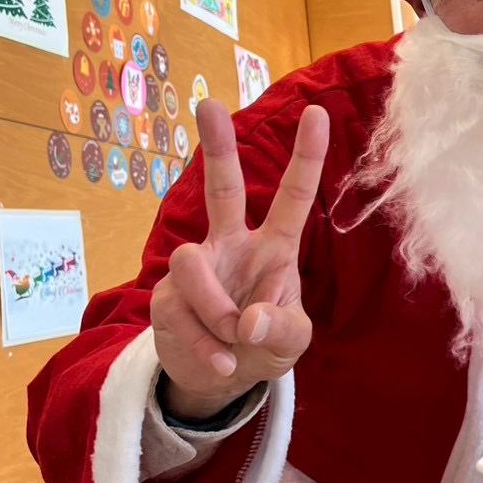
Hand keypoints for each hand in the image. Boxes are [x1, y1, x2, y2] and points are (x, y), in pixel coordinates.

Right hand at [150, 99, 328, 420]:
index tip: (317, 113)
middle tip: (209, 103)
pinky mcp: (165, 297)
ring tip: (234, 338)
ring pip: (190, 264)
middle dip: (216, 146)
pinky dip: (207, 345)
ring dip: (217, 310)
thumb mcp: (291, 341)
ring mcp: (196, 269)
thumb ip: (279, 328)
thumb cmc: (263, 344)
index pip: (293, 197)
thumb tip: (247, 321)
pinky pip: (179, 311)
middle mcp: (232, 245)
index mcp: (274, 247)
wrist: (220, 379)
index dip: (307, 157)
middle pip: (222, 188)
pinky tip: (222, 360)